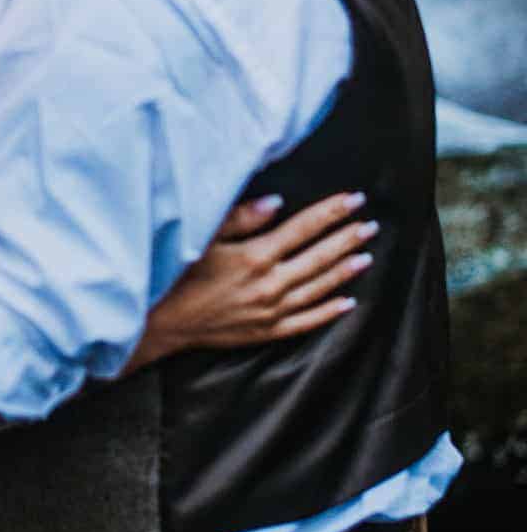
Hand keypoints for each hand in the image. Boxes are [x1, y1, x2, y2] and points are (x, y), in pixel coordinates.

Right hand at [129, 192, 376, 368]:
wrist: (161, 322)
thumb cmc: (177, 274)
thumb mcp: (204, 238)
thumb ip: (241, 218)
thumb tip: (278, 202)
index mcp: (255, 256)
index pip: (303, 228)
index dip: (331, 212)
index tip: (354, 200)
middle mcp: (269, 284)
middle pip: (318, 257)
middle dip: (346, 238)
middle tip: (370, 225)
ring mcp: (270, 311)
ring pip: (318, 288)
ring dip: (344, 271)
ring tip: (366, 256)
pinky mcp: (265, 331)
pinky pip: (305, 322)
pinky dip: (328, 312)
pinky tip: (347, 302)